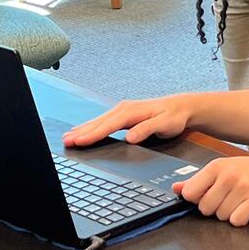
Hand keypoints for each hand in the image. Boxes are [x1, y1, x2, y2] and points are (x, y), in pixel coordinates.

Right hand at [62, 95, 188, 147]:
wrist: (183, 107)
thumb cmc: (175, 117)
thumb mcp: (166, 124)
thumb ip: (147, 129)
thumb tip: (130, 136)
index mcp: (133, 111)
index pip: (109, 125)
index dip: (93, 134)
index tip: (79, 141)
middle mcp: (126, 108)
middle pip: (100, 122)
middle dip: (82, 131)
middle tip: (65, 141)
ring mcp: (125, 110)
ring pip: (100, 120)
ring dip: (84, 128)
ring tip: (68, 136)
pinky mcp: (125, 113)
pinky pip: (105, 120)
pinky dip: (92, 125)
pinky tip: (85, 130)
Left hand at [173, 153, 248, 226]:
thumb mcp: (229, 168)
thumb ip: (201, 180)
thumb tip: (176, 189)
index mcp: (218, 165)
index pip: (190, 193)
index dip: (200, 199)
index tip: (213, 195)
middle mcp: (228, 174)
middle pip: (205, 209)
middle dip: (217, 208)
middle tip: (233, 197)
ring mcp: (243, 186)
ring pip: (220, 217)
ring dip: (231, 213)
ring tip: (244, 199)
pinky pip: (236, 221)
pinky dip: (243, 219)